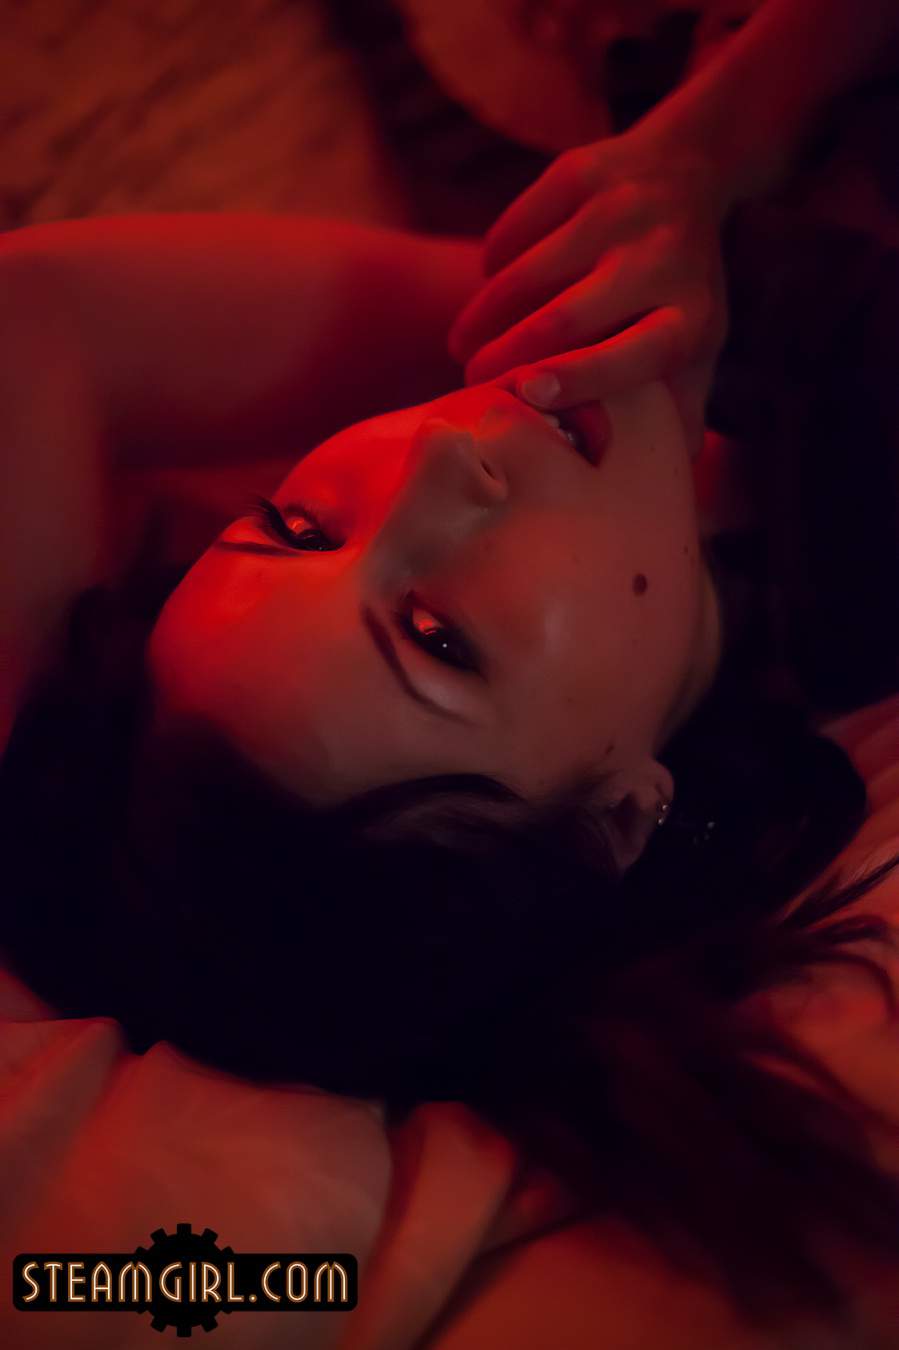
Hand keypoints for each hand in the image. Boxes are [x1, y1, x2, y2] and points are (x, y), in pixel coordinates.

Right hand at [448, 127, 730, 454]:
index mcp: (689, 315)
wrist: (688, 168)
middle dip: (506, 357)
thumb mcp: (696, 344)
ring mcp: (617, 209)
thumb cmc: (680, 286)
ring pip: (526, 275)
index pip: (635, 355)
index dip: (579, 378)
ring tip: (462, 347)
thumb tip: (665, 469)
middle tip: (473, 386)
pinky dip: (493, 266)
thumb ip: (678, 406)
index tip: (528, 394)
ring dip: (483, 318)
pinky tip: (489, 288)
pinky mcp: (579, 172)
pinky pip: (514, 231)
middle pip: (566, 318)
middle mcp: (658, 259)